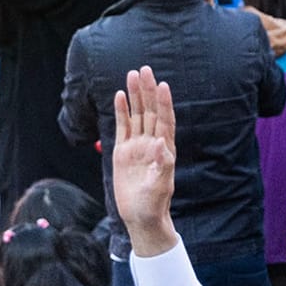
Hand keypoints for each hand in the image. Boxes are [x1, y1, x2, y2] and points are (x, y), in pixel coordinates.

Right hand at [111, 66, 179, 255]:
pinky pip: (123, 127)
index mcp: (164, 150)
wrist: (140, 216)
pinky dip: (122, 111)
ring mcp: (137, 146)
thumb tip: (162, 144)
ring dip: (135, 96)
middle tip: (144, 69)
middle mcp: (152, 144)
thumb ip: (163, 165)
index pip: (165, 121)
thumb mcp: (160, 186)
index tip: (162, 85)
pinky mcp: (123, 151)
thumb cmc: (153, 204)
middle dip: (148, 91)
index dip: (164, 103)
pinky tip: (120, 95)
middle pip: (150, 112)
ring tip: (132, 74)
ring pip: (137, 115)